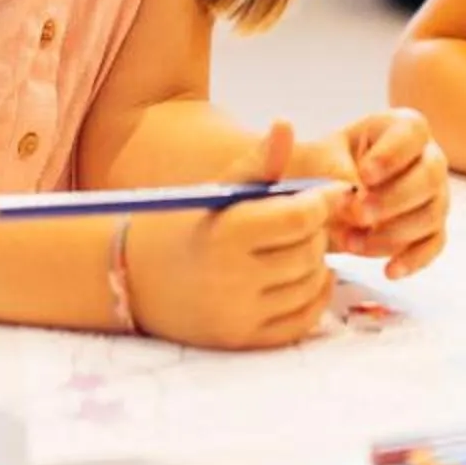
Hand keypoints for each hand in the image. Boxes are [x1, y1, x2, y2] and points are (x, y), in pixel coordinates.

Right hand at [128, 122, 337, 349]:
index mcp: (226, 233)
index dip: (324, 201)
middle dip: (316, 232)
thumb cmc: (184, 223)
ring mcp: (239, 315)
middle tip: (306, 220)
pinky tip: (304, 277)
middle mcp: (233, 279)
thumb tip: (287, 124)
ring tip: (299, 246)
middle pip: (310, 251)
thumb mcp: (218, 189)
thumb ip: (258, 162)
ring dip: (316, 263)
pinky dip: (314, 297)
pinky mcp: (244, 340)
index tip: (332, 192)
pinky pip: (302, 321)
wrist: (133, 276)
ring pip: (311, 284)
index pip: (300, 217)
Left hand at [321, 108, 450, 278]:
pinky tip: (389, 270)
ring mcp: (432, 194)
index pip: (412, 131)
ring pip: (433, 212)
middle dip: (395, 198)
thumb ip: (306, 158)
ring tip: (353, 243)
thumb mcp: (302, 160)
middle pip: (431, 173)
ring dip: (395, 232)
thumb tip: (316, 156)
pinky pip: (434, 243)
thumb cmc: (314, 175)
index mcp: (396, 128)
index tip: (364, 175)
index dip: (392, 154)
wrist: (316, 211)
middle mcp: (424, 157)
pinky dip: (414, 258)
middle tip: (359, 214)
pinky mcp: (430, 228)